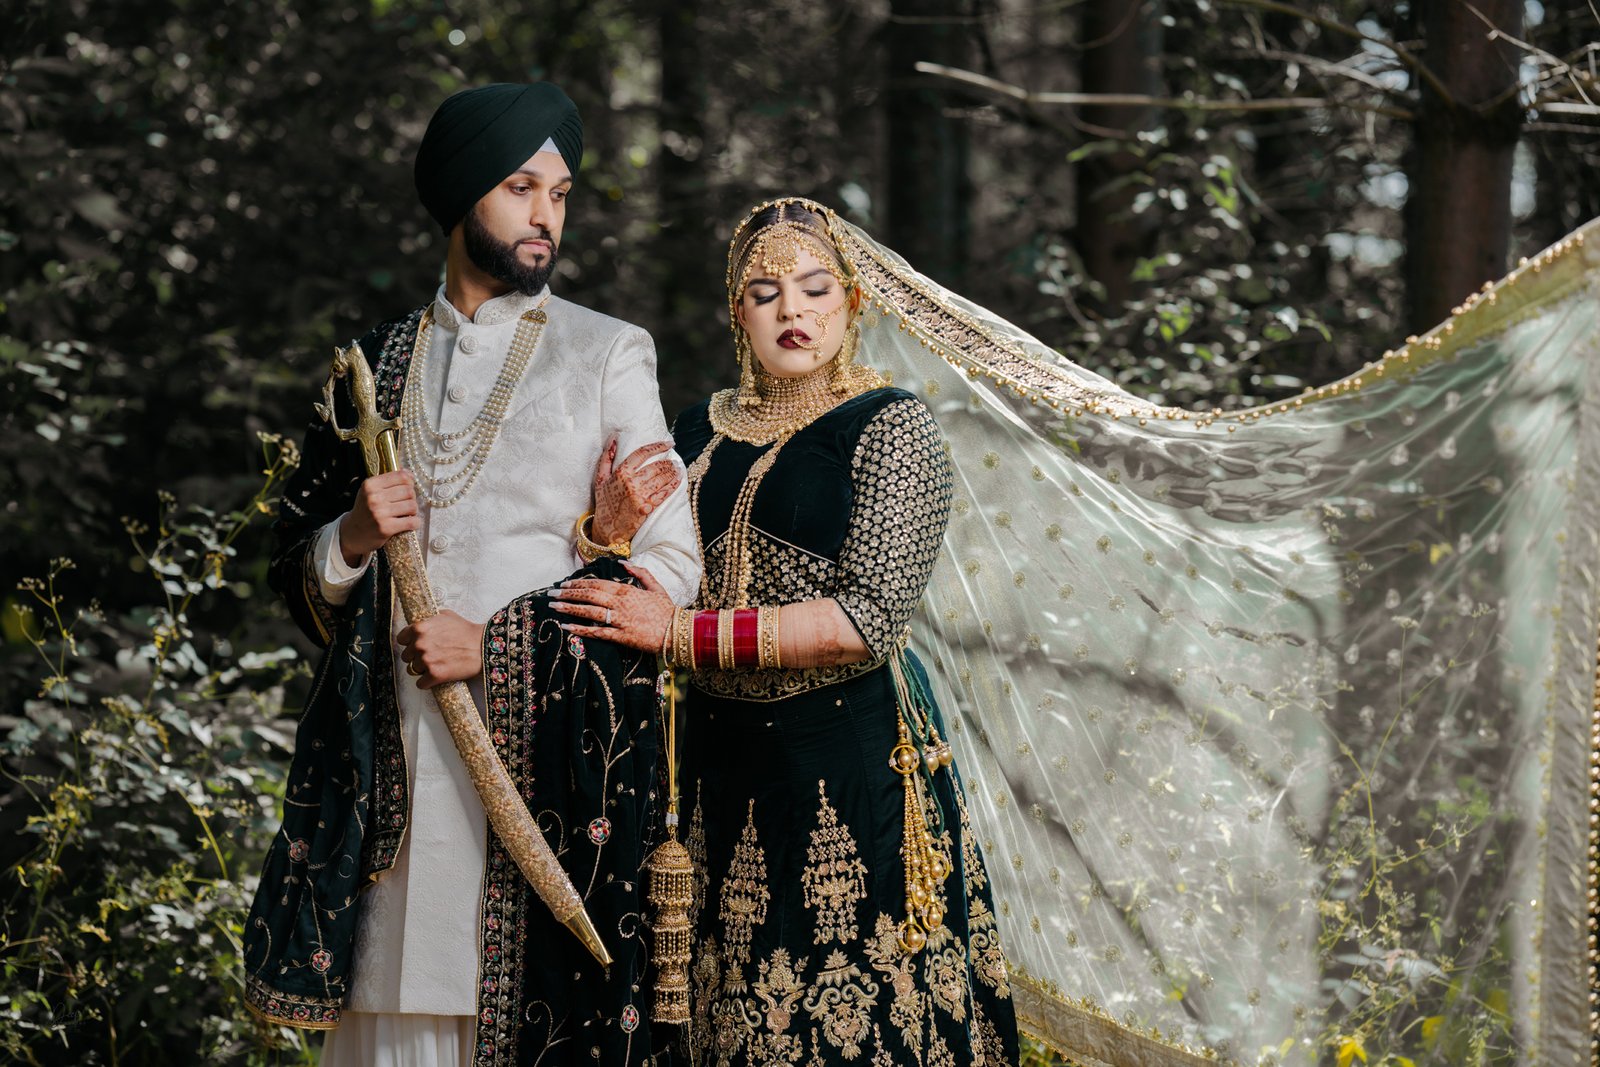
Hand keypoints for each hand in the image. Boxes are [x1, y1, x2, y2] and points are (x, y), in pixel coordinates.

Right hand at [340, 471, 418, 565]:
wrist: (352, 532)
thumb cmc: (365, 510)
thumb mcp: (369, 491)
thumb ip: (387, 481)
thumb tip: (409, 474)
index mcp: (370, 485)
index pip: (401, 476)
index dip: (409, 482)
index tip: (408, 487)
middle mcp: (374, 497)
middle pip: (409, 491)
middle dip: (412, 497)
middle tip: (406, 503)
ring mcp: (380, 513)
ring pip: (412, 506)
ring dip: (413, 510)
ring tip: (407, 513)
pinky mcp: (386, 528)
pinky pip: (412, 522)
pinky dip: (415, 523)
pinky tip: (410, 523)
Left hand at [397, 609, 484, 689]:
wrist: (483, 646)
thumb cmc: (467, 631)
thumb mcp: (446, 616)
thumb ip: (430, 619)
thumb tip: (423, 621)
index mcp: (419, 628)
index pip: (401, 639)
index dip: (409, 643)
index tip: (416, 646)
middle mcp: (419, 644)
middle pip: (406, 656)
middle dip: (416, 656)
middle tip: (431, 656)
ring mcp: (426, 660)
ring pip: (413, 670)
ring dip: (423, 669)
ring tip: (437, 665)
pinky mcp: (434, 675)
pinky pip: (421, 683)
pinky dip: (427, 682)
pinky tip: (437, 677)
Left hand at [550, 564, 674, 653]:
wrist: (678, 631)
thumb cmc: (667, 610)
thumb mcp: (655, 587)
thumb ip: (640, 573)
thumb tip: (624, 563)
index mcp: (627, 590)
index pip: (596, 583)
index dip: (578, 582)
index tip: (564, 583)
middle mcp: (620, 602)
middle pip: (588, 594)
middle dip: (568, 593)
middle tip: (551, 594)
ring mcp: (620, 619)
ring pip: (589, 611)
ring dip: (569, 607)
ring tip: (554, 606)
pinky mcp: (621, 636)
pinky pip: (597, 632)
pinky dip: (580, 629)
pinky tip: (566, 627)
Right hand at [592, 440, 680, 545]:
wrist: (607, 529)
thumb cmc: (604, 503)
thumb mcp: (600, 479)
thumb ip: (606, 458)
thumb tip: (613, 438)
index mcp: (620, 473)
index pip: (642, 453)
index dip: (657, 446)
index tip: (668, 443)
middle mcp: (631, 483)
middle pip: (655, 467)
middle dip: (667, 462)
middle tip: (674, 461)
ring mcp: (640, 496)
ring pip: (662, 479)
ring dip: (673, 472)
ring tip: (677, 468)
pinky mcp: (647, 508)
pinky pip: (664, 493)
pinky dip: (673, 485)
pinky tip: (678, 480)